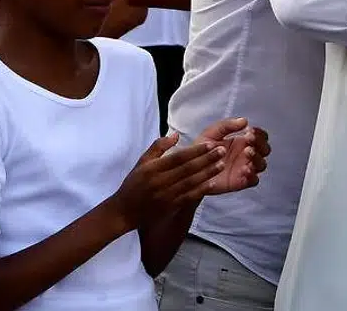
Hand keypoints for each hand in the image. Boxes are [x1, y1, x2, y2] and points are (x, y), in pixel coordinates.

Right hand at [112, 133, 227, 228]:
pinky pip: (188, 197)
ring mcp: (165, 195)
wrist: (124, 212)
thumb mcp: (142, 162)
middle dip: (206, 159)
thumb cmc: (133, 184)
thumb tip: (176, 134)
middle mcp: (160, 182)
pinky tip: (212, 183)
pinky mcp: (169, 207)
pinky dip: (201, 190)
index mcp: (152, 168)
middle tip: (222, 151)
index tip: (210, 144)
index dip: (195, 151)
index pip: (178, 158)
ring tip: (222, 164)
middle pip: (187, 169)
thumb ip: (158, 147)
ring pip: (190, 182)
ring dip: (208, 173)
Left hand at [195, 117, 270, 195]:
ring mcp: (244, 169)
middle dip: (260, 144)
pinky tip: (245, 169)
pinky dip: (253, 175)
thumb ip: (227, 125)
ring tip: (247, 153)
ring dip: (258, 158)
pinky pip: (253, 181)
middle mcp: (246, 156)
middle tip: (249, 140)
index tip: (250, 131)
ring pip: (261, 165)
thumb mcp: (212, 133)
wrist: (189, 169)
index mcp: (242, 142)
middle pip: (265, 150)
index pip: (260, 137)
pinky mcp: (239, 182)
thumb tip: (245, 121)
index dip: (259, 133)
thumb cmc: (201, 150)